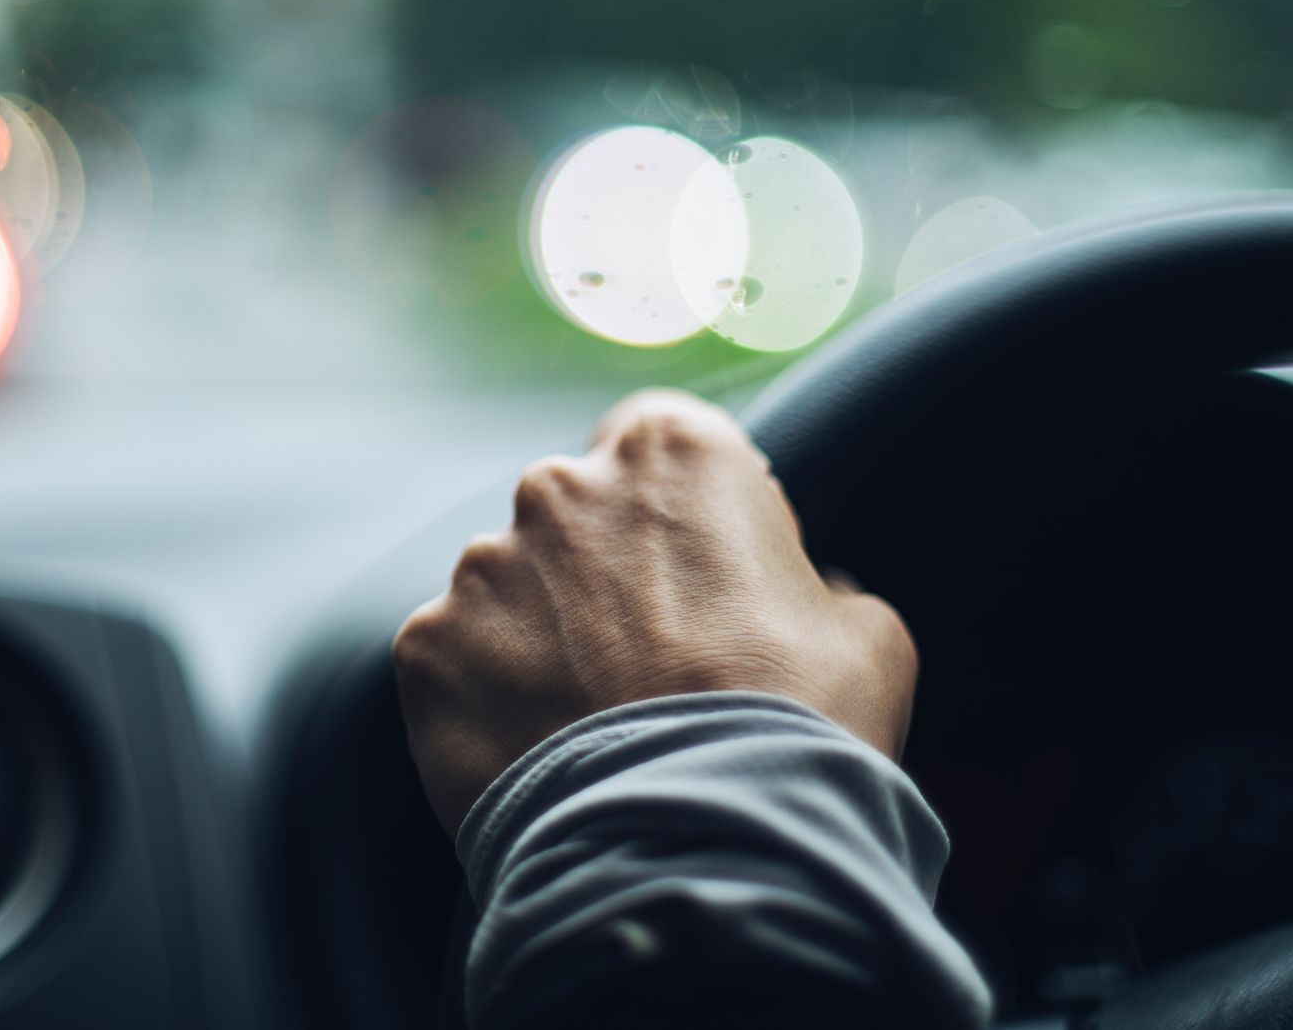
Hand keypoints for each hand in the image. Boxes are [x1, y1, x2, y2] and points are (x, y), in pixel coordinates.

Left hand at [393, 388, 918, 833]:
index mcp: (671, 450)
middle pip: (574, 513)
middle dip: (601, 573)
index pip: (659, 443)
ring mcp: (482, 565)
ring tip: (592, 724)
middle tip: (647, 664)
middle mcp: (559, 483)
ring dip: (541, 638)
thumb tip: (802, 593)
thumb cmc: (801, 727)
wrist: (703, 849)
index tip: (702, 578)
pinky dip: (490, 701)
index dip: (683, 512)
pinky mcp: (427, 645)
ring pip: (508, 588)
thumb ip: (816, 584)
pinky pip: (459, 661)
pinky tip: (542, 755)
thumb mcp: (865, 633)